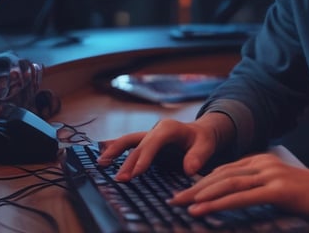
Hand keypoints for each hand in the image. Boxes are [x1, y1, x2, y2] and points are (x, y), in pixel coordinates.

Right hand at [97, 113, 233, 180]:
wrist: (201, 132)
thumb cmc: (203, 139)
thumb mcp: (207, 145)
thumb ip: (199, 156)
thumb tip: (189, 169)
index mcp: (169, 128)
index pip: (154, 142)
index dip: (145, 157)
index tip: (137, 172)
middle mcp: (156, 129)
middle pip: (139, 145)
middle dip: (128, 162)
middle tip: (120, 179)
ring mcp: (149, 135)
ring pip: (129, 141)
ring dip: (115, 151)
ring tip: (102, 163)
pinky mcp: (146, 142)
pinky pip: (129, 144)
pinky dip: (116, 149)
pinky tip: (104, 157)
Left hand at [168, 153, 308, 223]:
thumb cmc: (306, 196)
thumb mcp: (275, 188)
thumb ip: (255, 189)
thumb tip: (231, 200)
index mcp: (259, 161)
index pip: (223, 170)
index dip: (201, 182)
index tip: (183, 193)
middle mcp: (261, 164)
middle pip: (220, 175)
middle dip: (194, 188)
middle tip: (172, 200)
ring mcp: (269, 174)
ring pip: (227, 183)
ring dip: (201, 195)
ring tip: (181, 204)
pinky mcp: (277, 189)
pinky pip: (242, 197)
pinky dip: (219, 203)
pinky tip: (202, 209)